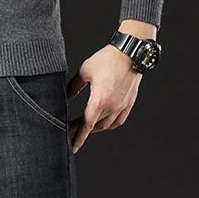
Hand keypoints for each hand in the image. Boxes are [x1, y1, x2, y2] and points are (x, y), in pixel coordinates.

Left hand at [67, 20, 156, 153]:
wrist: (132, 50)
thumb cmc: (109, 58)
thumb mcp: (85, 71)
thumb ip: (74, 87)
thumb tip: (66, 98)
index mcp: (99, 100)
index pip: (85, 126)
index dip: (78, 138)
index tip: (73, 147)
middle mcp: (112, 106)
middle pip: (94, 126)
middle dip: (83, 129)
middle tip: (73, 126)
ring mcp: (122, 105)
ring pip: (106, 125)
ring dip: (95, 127)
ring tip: (87, 123)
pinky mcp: (129, 102)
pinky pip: (118, 120)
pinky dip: (109, 124)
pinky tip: (103, 121)